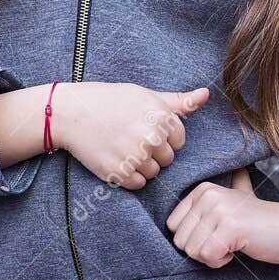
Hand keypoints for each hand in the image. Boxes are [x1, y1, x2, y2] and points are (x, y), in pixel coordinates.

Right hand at [53, 82, 210, 189]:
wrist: (71, 113)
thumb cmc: (110, 101)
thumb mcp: (145, 94)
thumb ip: (178, 101)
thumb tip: (207, 94)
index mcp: (161, 116)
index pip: (179, 141)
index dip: (163, 136)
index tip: (143, 128)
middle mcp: (150, 137)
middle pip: (167, 159)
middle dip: (153, 152)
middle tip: (130, 137)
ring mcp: (133, 156)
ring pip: (153, 173)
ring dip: (141, 166)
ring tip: (122, 147)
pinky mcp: (117, 172)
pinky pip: (138, 185)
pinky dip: (129, 177)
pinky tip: (116, 159)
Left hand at [164, 167, 278, 267]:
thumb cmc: (260, 221)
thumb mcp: (234, 201)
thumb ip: (214, 198)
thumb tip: (213, 182)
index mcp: (203, 190)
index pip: (173, 226)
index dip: (194, 239)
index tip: (218, 233)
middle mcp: (208, 195)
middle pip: (180, 241)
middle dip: (202, 250)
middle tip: (227, 241)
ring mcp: (219, 210)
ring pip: (192, 251)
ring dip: (212, 256)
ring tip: (233, 244)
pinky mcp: (230, 227)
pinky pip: (207, 256)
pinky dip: (221, 261)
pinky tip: (237, 249)